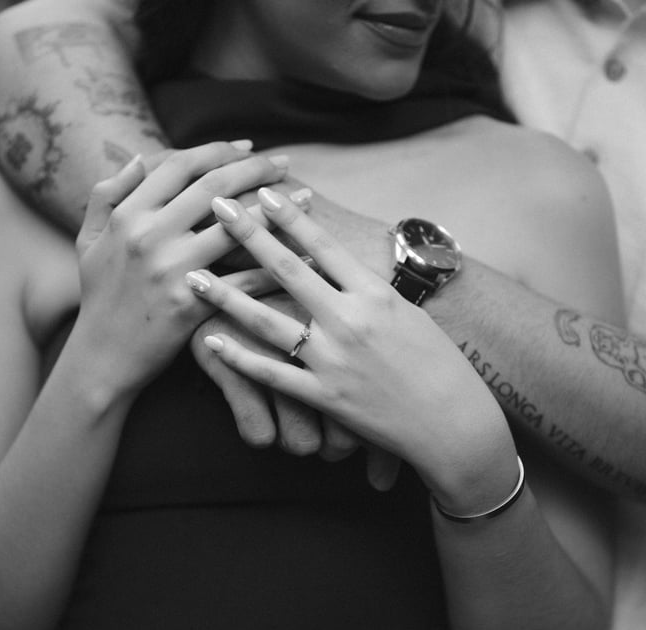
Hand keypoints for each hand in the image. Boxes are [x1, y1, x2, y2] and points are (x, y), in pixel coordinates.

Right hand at [71, 144, 285, 398]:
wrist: (102, 357)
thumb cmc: (100, 298)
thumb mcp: (88, 240)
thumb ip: (107, 194)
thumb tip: (137, 157)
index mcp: (127, 214)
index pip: (181, 165)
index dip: (219, 150)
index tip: (248, 148)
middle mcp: (149, 235)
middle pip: (214, 187)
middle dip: (256, 170)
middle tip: (284, 165)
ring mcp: (170, 270)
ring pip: (235, 228)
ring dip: (277, 210)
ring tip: (306, 198)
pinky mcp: (190, 305)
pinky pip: (242, 280)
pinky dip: (276, 267)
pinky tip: (304, 256)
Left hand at [186, 188, 514, 504]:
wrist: (453, 422)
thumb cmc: (438, 364)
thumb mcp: (409, 314)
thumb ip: (369, 290)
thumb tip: (337, 263)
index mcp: (376, 294)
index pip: (324, 245)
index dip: (288, 215)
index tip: (260, 192)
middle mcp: (351, 321)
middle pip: (288, 270)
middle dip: (248, 235)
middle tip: (215, 207)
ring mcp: (335, 360)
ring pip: (268, 321)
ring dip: (226, 295)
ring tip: (192, 275)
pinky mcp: (325, 397)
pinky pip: (272, 374)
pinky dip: (239, 357)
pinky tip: (211, 340)